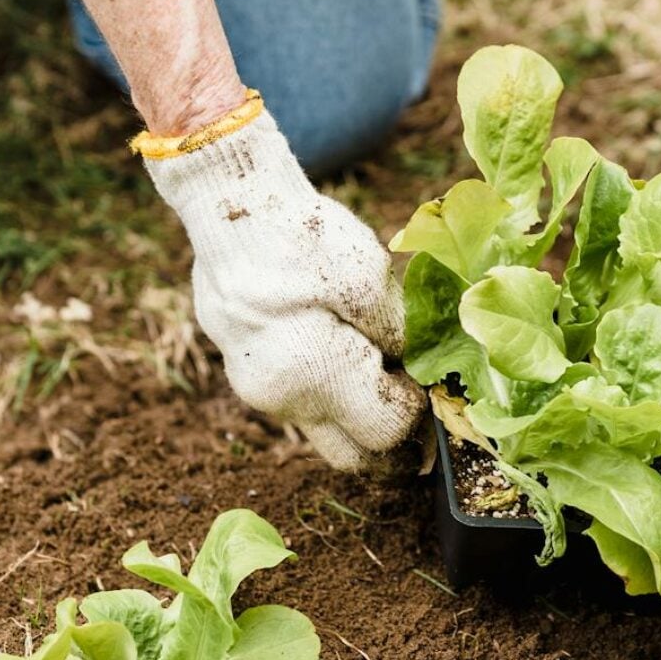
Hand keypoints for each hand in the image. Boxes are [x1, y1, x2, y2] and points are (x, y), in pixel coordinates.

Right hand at [143, 100, 422, 469]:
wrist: (230, 206)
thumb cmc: (302, 237)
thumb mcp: (370, 278)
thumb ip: (402, 334)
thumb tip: (424, 368)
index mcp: (316, 379)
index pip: (386, 432)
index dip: (417, 411)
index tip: (430, 377)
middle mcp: (283, 400)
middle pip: (352, 454)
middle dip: (388, 434)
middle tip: (414, 394)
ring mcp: (259, 391)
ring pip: (325, 427)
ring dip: (356, 407)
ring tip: (377, 356)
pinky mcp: (247, 372)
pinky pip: (300, 400)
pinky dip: (328, 387)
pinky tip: (340, 342)